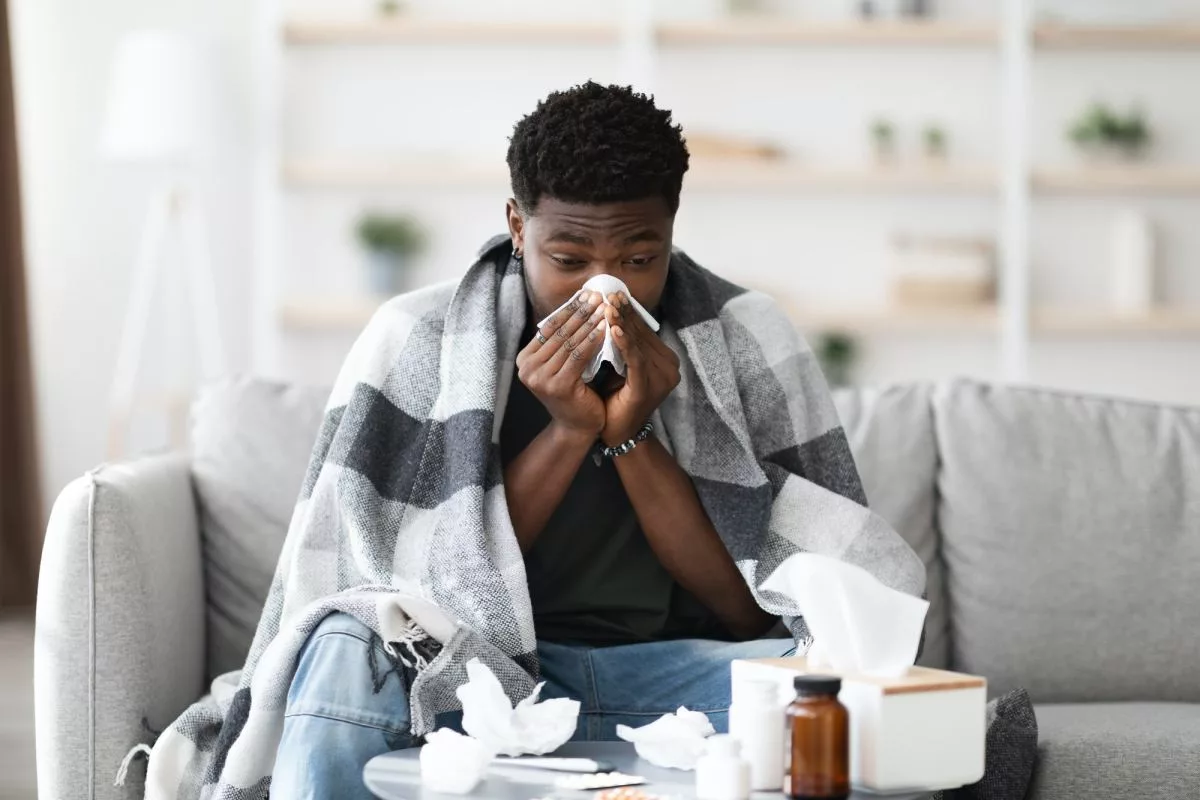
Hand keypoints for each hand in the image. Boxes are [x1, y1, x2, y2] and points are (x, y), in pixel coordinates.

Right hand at [516, 290, 607, 438]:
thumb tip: (579, 301)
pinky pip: (579, 356)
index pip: (549, 327)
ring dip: (589, 323)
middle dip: (581, 312)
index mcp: (524, 360)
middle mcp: (527, 369)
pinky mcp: (557, 386)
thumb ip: (563, 340)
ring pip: (570, 342)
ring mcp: (540, 378)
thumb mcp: (563, 362)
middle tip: (598, 295)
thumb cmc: (575, 392)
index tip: (587, 293)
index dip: (569, 308)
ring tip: (605, 308)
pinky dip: (593, 341)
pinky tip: (606, 329)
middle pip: (559, 333)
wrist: (578, 427)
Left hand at [600, 291, 680, 446]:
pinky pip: (635, 360)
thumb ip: (621, 345)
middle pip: (642, 334)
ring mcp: (662, 378)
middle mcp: (669, 367)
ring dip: (622, 323)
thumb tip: (607, 314)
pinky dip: (623, 343)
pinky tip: (612, 329)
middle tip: (609, 293)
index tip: (613, 293)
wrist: (618, 434)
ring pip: (638, 344)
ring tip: (608, 306)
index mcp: (664, 360)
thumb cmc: (615, 398)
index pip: (644, 330)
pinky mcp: (649, 387)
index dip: (629, 312)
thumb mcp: (619, 366)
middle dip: (625, 313)